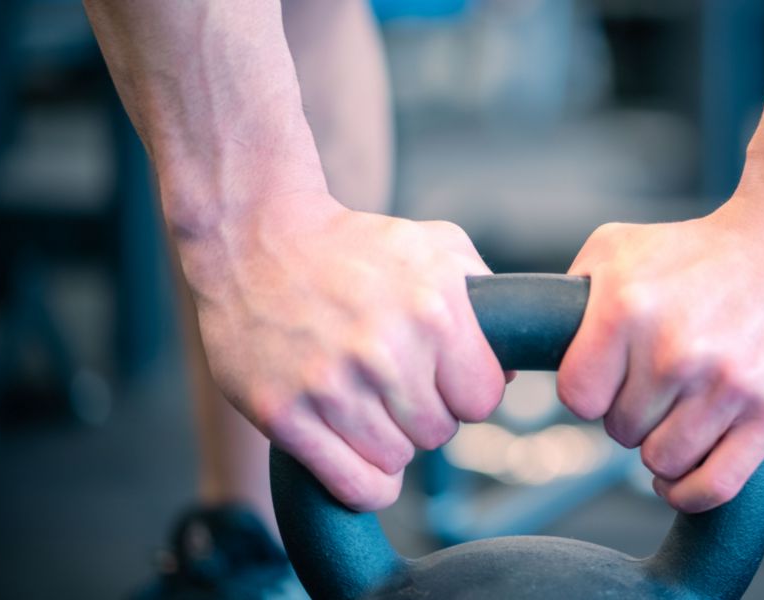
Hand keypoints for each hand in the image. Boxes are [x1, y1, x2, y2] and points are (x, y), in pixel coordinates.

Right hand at [181, 193, 505, 510]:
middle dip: (423, 413)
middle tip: (392, 383)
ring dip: (387, 440)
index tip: (441, 378)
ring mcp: (330, 385)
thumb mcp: (434, 247)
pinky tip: (352, 446)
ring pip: (396, 460)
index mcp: (433, 309)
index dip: (465, 392)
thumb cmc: (349, 245)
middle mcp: (385, 351)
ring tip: (362, 398)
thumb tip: (511, 372)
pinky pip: (354, 487)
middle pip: (439, 433)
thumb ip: (486, 300)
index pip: (483, 399)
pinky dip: (363, 480)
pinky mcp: (284, 414)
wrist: (252, 237)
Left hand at [557, 196, 763, 512]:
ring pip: (663, 462)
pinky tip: (684, 473)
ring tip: (681, 412)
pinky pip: (712, 488)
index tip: (611, 379)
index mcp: (628, 308)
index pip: (577, 398)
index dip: (591, 393)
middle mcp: (675, 350)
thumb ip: (572, 295)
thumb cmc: (700, 249)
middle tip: (661, 384)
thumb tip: (534, 342)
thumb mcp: (619, 246)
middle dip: (634, 413)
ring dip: (665, 446)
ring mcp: (727, 386)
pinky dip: (689, 492)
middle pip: (621, 431)